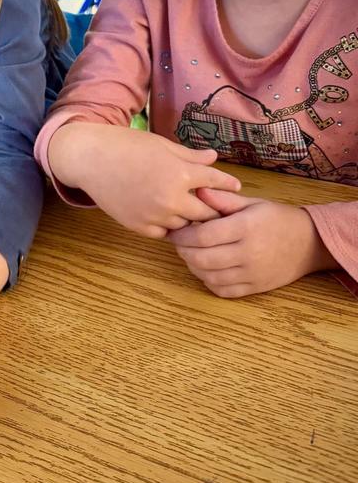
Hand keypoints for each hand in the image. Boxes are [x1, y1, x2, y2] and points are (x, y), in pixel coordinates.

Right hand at [48, 123, 240, 237]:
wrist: (91, 159)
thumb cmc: (126, 145)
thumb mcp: (162, 144)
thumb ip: (190, 156)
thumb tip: (214, 158)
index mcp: (179, 173)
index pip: (214, 182)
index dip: (227, 183)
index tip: (235, 186)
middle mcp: (171, 198)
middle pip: (205, 213)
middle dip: (212, 209)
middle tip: (218, 208)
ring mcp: (154, 215)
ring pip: (185, 226)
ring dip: (189, 219)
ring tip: (190, 213)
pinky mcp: (139, 226)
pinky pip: (163, 234)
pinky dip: (167, 227)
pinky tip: (166, 216)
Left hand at [168, 189, 338, 297]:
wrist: (308, 243)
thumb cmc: (275, 218)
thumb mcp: (251, 202)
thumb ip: (223, 199)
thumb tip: (197, 191)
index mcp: (245, 228)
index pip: (204, 235)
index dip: (183, 235)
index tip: (174, 231)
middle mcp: (248, 253)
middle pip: (203, 258)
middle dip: (184, 251)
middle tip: (179, 243)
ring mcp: (252, 274)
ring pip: (210, 276)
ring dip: (194, 267)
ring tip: (190, 254)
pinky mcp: (255, 288)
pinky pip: (224, 291)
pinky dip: (209, 282)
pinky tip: (207, 270)